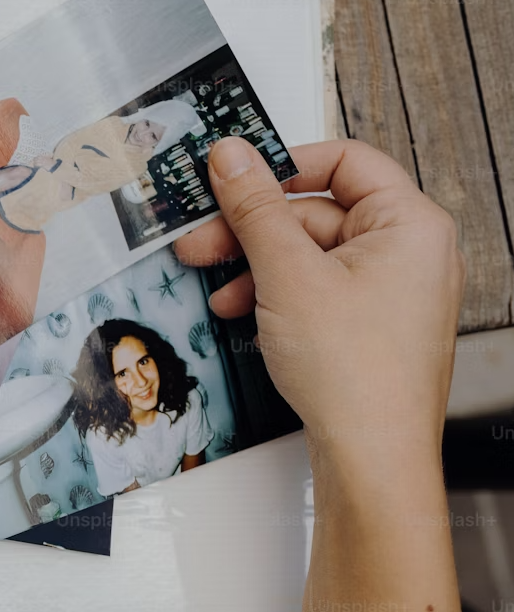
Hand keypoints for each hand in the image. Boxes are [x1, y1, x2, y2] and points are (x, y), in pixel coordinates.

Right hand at [174, 138, 463, 454]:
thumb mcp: (287, 274)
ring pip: (310, 252)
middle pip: (317, 211)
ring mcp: (391, 289)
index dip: (284, 165)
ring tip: (215, 285)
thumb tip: (231, 154)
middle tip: (200, 239)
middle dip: (253, 227)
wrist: (371, 456)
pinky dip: (275, 293)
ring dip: (255, 264)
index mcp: (410, 224)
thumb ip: (254, 208)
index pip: (345, 161)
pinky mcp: (369, 323)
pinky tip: (241, 311)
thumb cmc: (355, 373)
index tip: (233, 179)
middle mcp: (410, 251)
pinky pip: (316, 287)